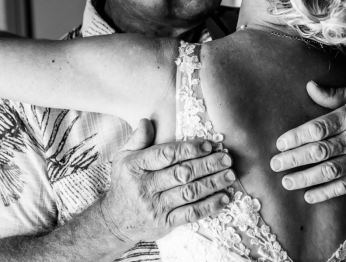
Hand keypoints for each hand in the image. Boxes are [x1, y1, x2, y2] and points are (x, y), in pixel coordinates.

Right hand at [100, 119, 234, 242]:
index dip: (189, 149)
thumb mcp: (123, 158)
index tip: (208, 145)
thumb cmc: (125, 183)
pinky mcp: (165, 224)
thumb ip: (137, 139)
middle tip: (226, 158)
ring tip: (230, 175)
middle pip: (182, 173)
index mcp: (135, 166)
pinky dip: (210, 206)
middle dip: (207, 165)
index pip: (165, 155)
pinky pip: (190, 214)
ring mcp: (155, 207)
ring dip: (213, 183)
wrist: (116, 221)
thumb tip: (146, 121)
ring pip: (189, 193)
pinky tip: (224, 198)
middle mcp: (145, 187)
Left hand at [270, 82, 345, 203]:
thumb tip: (309, 86)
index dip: (297, 137)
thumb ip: (333, 93)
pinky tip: (309, 195)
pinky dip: (327, 192)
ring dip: (306, 178)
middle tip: (275, 165)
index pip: (319, 128)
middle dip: (295, 159)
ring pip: (331, 171)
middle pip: (321, 151)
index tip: (280, 144)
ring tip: (286, 182)